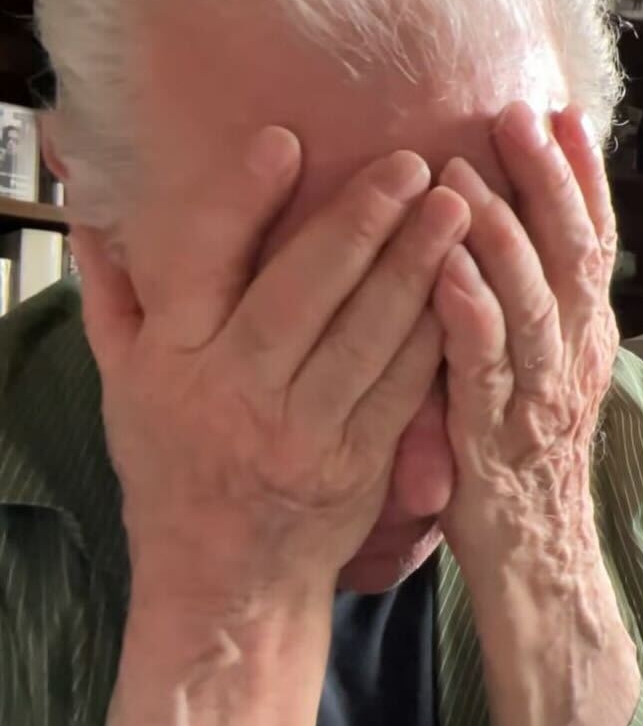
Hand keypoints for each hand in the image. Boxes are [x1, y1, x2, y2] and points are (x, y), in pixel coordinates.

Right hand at [72, 130, 470, 610]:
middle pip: (304, 291)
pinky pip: (402, 386)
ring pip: (367, 334)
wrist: (225, 583)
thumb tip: (95, 219)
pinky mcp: (357, 464)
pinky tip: (464, 286)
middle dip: (362, 221)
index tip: (286, 142)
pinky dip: (436, 333)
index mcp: (174, 362)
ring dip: (416, 265)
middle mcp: (236, 393)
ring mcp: (302, 432)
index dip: (244, 201)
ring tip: (455, 206)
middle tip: (411, 163)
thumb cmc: (174, 472)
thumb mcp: (125, 387)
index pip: (206, 264)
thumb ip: (116, 299)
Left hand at [429, 102, 639, 725]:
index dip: (582, 175)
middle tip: (516, 117)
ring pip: (535, 300)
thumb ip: (529, 307)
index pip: (595, 240)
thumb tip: (502, 230)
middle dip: (546, 180)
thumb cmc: (521, 459)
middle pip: (574, 253)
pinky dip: (469, 312)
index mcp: (585, 336)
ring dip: (502, 234)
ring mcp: (538, 395)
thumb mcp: (539, 370)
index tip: (562, 114)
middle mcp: (572, 357)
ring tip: (468, 176)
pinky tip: (443, 269)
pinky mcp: (496, 435)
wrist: (537, 558)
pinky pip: (484, 365)